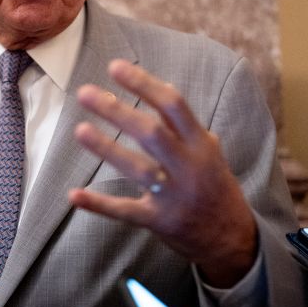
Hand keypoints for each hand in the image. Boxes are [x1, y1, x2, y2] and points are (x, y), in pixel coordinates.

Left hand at [69, 59, 256, 287]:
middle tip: (85, 92)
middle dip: (117, 111)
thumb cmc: (213, 185)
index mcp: (202, 145)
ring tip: (79, 130)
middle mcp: (190, 167)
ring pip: (137, 169)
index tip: (115, 66)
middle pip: (151, 133)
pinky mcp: (159, 221)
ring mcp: (175, 195)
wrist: (233, 239)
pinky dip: (99, 204)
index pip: (173, 105)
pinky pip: (125, 211)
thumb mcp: (207, 152)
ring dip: (106, 149)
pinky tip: (74, 194)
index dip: (144, 84)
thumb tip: (160, 87)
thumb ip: (183, 125)